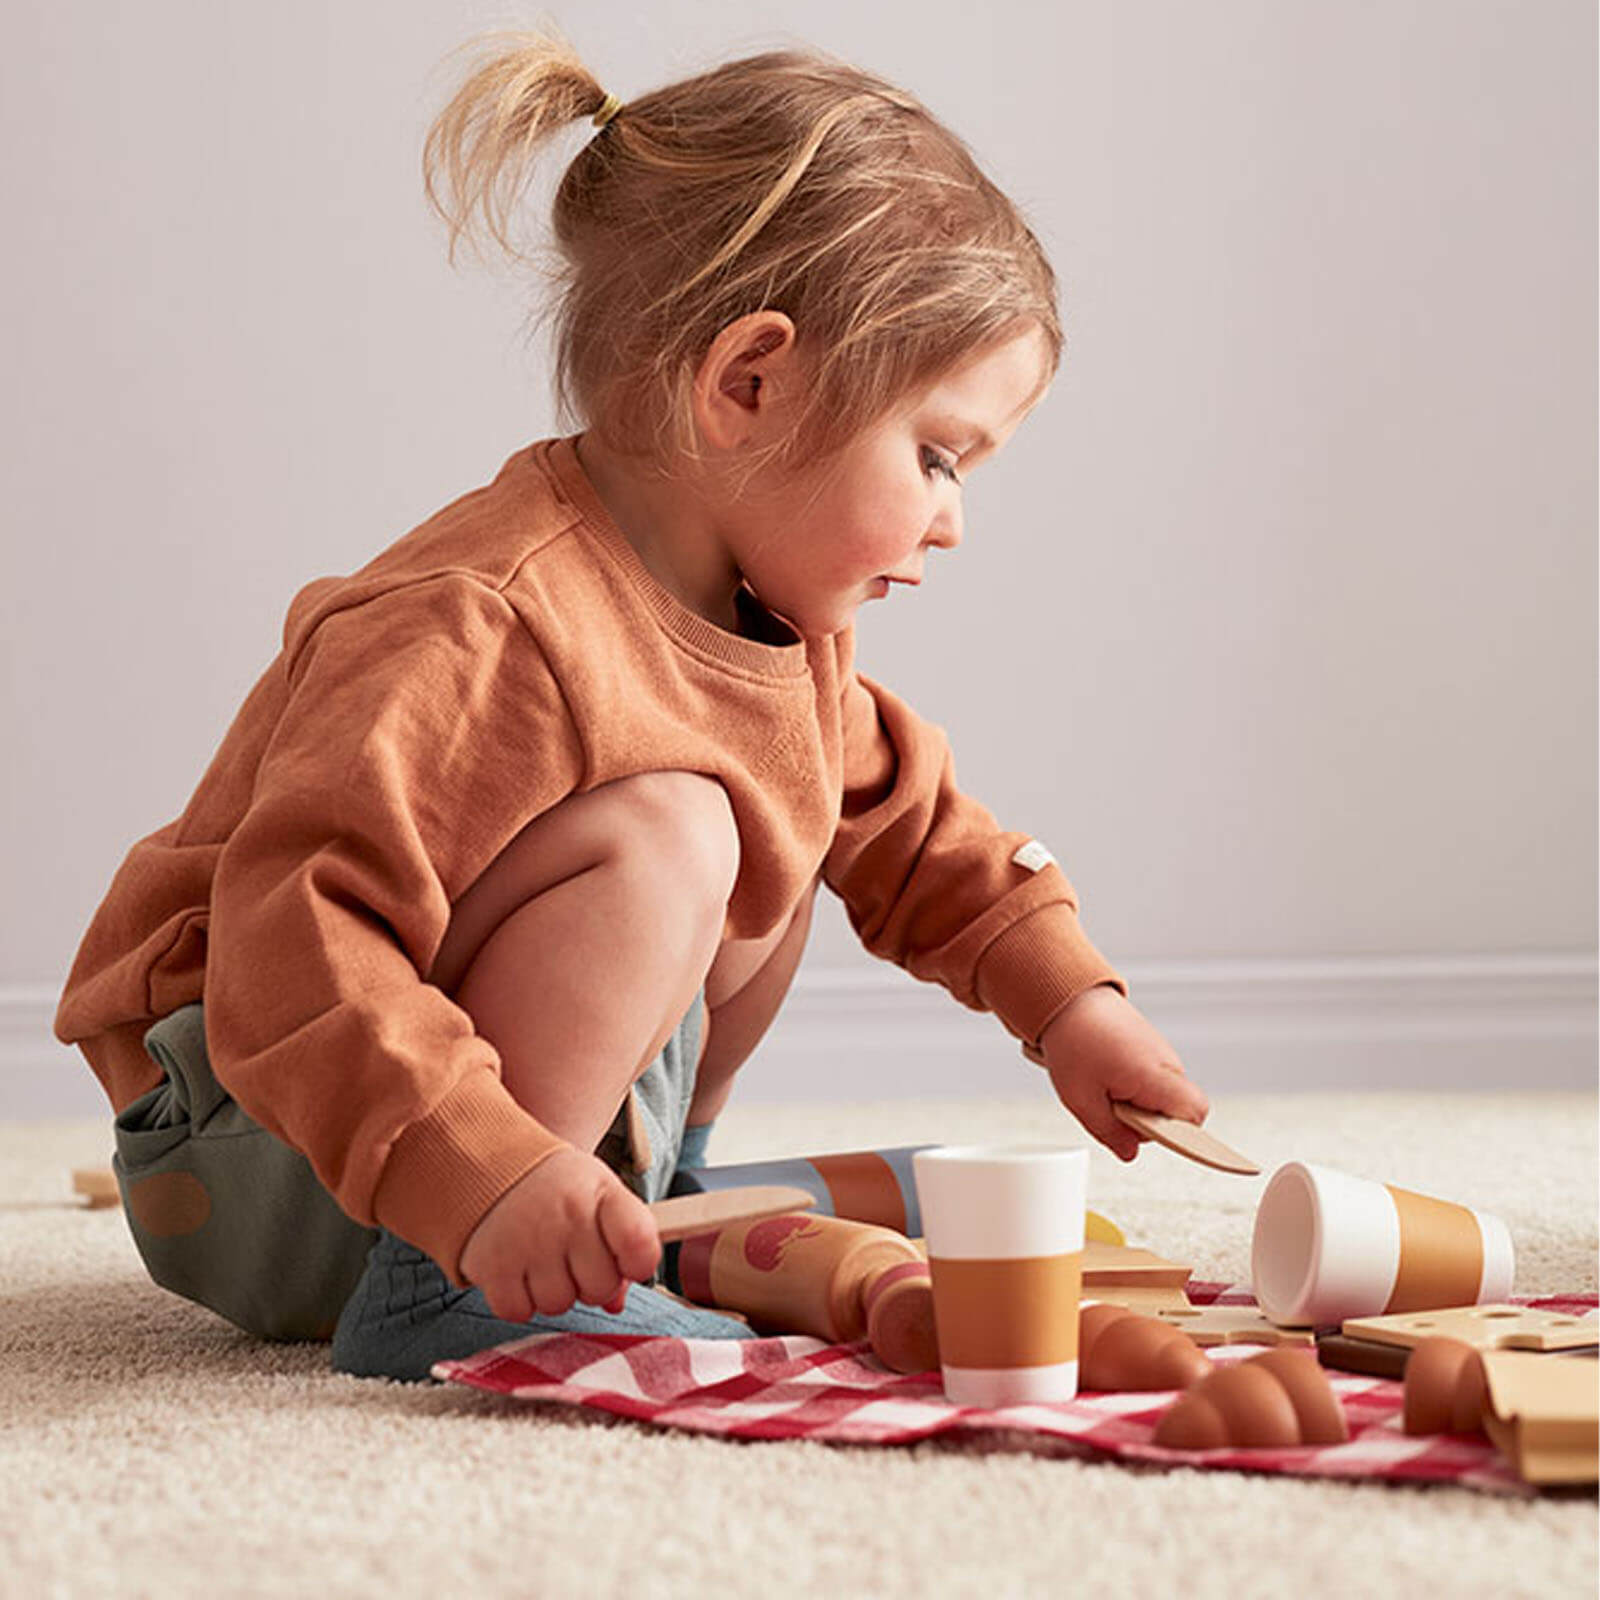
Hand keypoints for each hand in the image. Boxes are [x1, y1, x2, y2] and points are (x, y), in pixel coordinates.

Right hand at [458, 1147, 660, 1321]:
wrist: (488, 1165)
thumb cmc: (557, 1189)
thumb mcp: (598, 1196)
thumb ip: (620, 1244)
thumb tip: (616, 1302)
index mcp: (601, 1193)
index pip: (639, 1242)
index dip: (639, 1263)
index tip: (629, 1260)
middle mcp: (567, 1216)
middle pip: (601, 1288)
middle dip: (591, 1281)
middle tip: (573, 1255)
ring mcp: (528, 1242)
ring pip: (559, 1304)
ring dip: (552, 1290)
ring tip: (543, 1257)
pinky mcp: (493, 1265)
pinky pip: (518, 1311)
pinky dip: (518, 1299)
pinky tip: (518, 1268)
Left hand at [1039, 985, 1208, 1162]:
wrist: (1067, 997)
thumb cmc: (1074, 1041)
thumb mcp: (1081, 1098)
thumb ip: (1109, 1131)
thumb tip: (1130, 1153)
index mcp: (1156, 1076)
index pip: (1195, 1114)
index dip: (1182, 1134)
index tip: (1157, 1137)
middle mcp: (1167, 1064)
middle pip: (1179, 1111)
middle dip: (1149, 1121)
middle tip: (1112, 1108)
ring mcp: (1162, 1054)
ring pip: (1164, 1096)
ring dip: (1139, 1103)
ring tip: (1104, 1086)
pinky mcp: (1152, 1048)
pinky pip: (1154, 1080)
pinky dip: (1134, 1086)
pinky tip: (1108, 1076)